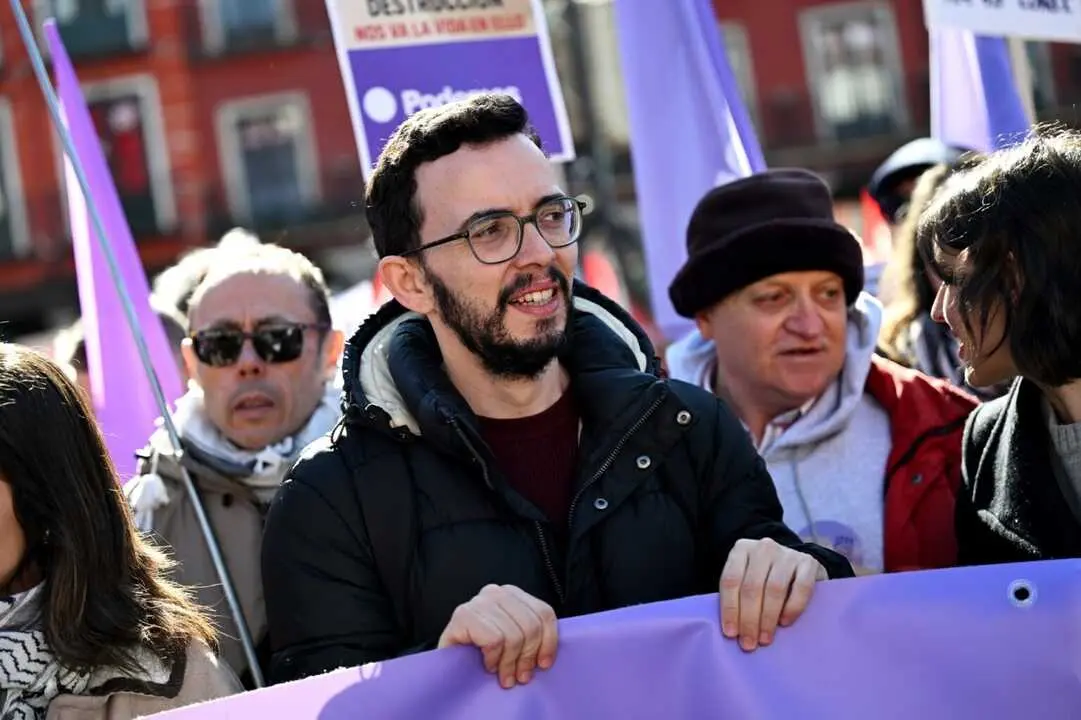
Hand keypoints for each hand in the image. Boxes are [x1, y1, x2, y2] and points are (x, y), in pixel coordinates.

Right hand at [437, 584, 557, 688]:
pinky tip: (488, 665)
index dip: (549, 642)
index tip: (543, 664)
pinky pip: (494, 640)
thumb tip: (547, 655)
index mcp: (512, 594)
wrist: (446, 662)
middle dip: (527, 657)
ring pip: (513, 635)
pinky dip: (494, 658)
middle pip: (531, 626)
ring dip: (510, 663)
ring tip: (504, 676)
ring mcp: (478, 602)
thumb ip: (530, 636)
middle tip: (520, 677)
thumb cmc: (480, 652)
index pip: (544, 613)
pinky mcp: (462, 616)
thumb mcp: (512, 639)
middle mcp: (495, 592)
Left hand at [718, 538, 826, 651]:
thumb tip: (732, 630)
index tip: (730, 633)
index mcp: (742, 548)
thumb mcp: (747, 577)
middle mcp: (763, 547)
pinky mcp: (809, 563)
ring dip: (768, 618)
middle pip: (752, 587)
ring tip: (764, 638)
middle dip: (749, 619)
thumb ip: (738, 595)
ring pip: (774, 589)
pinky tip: (784, 622)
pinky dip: (792, 608)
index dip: (729, 608)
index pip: (731, 580)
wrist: (799, 563)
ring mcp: (787, 554)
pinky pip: (801, 588)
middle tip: (748, 643)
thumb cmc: (766, 575)